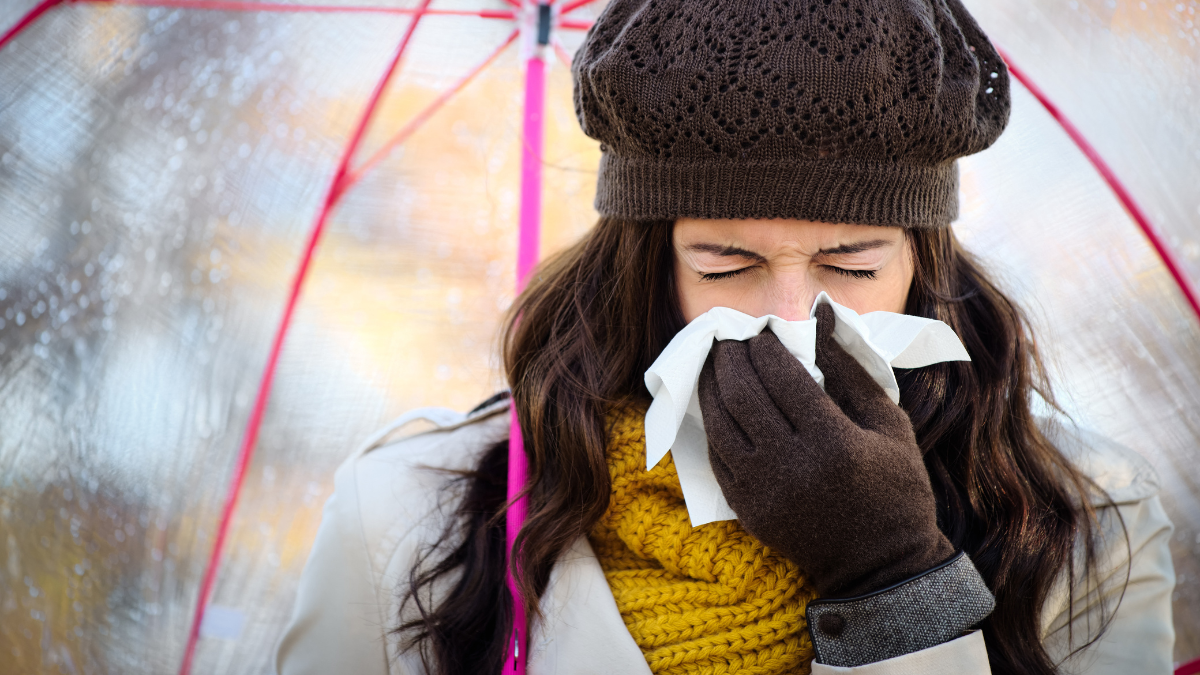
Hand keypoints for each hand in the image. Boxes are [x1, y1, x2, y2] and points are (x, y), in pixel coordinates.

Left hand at [697, 303, 954, 597]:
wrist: (880, 565)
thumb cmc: (895, 488)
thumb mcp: (889, 424)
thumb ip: (850, 368)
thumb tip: (820, 315)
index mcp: (833, 442)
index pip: (782, 377)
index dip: (765, 347)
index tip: (761, 330)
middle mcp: (791, 466)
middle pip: (743, 395)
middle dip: (730, 358)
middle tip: (728, 337)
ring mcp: (764, 491)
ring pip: (719, 424)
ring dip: (711, 386)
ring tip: (715, 362)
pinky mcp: (747, 510)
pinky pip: (716, 457)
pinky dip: (712, 424)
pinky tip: (715, 403)